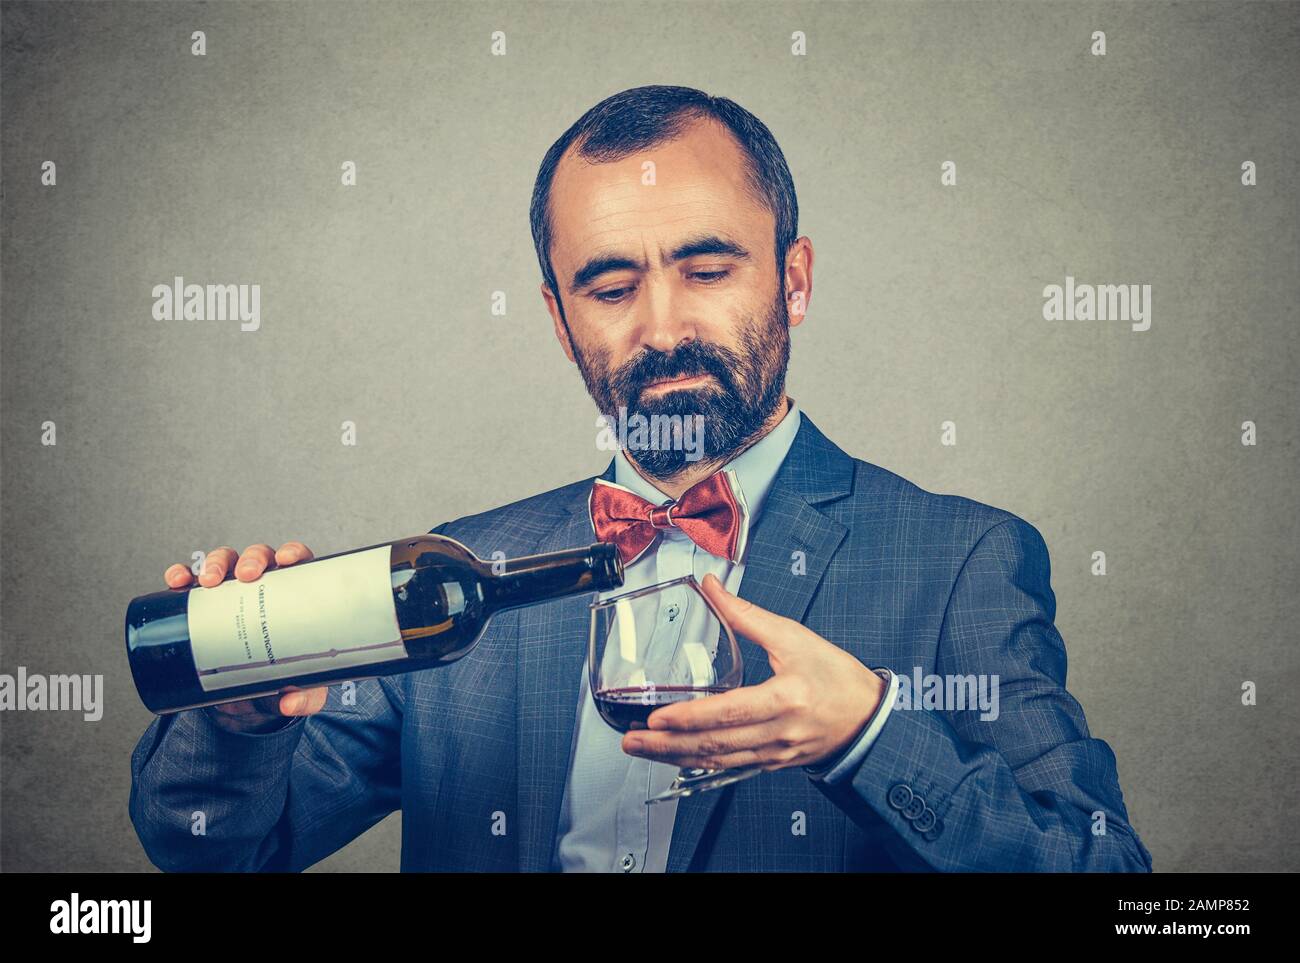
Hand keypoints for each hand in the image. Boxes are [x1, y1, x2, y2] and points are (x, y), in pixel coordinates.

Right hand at [164, 541, 328, 732]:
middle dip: (251, 559)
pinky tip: (177, 581)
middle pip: (258, 557)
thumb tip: (290, 702)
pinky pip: (190, 582)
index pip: (298, 562)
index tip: (287, 560)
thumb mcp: (303, 693)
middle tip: (246, 575)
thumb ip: (305, 698)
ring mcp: (232, 593)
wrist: (249, 704)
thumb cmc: (283, 683)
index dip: (293, 553)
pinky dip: (182, 575)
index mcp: (294, 595)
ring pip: (225, 562)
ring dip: (216, 563)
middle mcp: (264, 586)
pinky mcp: (204, 606)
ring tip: (209, 581)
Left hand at [621, 572, 884, 771]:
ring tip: (642, 749)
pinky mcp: (772, 763)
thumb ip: (746, 614)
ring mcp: (775, 753)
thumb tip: (712, 586)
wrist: (868, 716)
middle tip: (631, 741)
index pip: (729, 712)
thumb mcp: (794, 636)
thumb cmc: (836, 675)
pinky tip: (675, 758)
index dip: (690, 718)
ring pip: (717, 761)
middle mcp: (779, 732)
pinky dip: (699, 764)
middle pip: (715, 744)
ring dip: (675, 757)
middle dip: (668, 745)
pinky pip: (730, 767)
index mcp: (786, 697)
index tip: (658, 718)